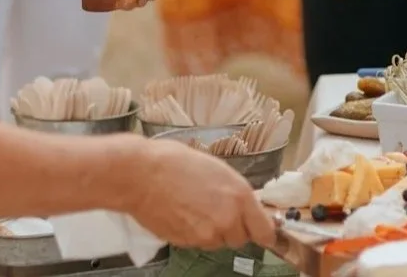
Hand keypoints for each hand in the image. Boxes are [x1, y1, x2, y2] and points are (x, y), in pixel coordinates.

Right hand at [123, 139, 276, 249]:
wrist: (141, 175)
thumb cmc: (175, 163)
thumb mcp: (217, 169)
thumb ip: (236, 193)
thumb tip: (248, 207)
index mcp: (239, 196)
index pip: (265, 231)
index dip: (263, 230)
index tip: (261, 228)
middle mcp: (227, 219)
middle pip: (241, 239)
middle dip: (233, 227)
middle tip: (217, 208)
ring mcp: (206, 235)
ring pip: (218, 241)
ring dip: (212, 230)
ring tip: (195, 207)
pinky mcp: (187, 243)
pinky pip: (199, 242)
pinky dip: (194, 232)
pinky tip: (183, 212)